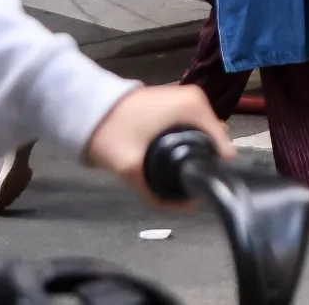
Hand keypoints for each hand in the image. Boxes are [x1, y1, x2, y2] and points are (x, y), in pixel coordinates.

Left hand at [83, 84, 234, 206]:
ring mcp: (186, 101)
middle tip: (186, 186)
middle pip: (213, 141)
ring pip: (202, 136)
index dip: (217, 169)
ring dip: (192, 156)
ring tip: (177, 177)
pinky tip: (169, 161)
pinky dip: (183, 146)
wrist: (84, 109)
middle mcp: (197, 100)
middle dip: (202, 163)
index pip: (224, 143)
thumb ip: (157, 192)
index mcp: (195, 107)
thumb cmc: (112, 132)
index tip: (206, 189)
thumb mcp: (131, 167)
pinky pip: (190, 130)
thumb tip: (189, 208)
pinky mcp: (176, 105)